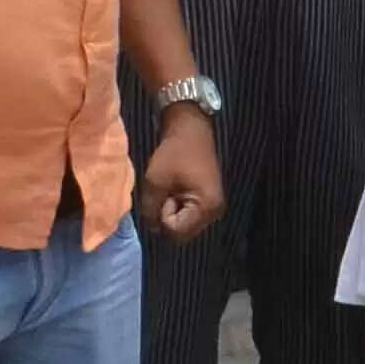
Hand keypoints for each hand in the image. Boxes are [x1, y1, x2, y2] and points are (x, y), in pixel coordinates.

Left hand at [138, 107, 224, 239]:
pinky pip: (189, 216)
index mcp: (206, 207)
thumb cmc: (174, 153)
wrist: (191, 130)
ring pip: (184, 226)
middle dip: (168, 217)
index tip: (165, 193)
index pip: (175, 232)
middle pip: (182, 233)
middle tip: (167, 192)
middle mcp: (214, 212)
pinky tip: (177, 189)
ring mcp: (213, 208)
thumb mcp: (155, 181)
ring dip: (172, 212)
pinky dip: (178, 207)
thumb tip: (152, 228)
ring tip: (171, 189)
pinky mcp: (209, 202)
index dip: (163, 216)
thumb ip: (150, 209)